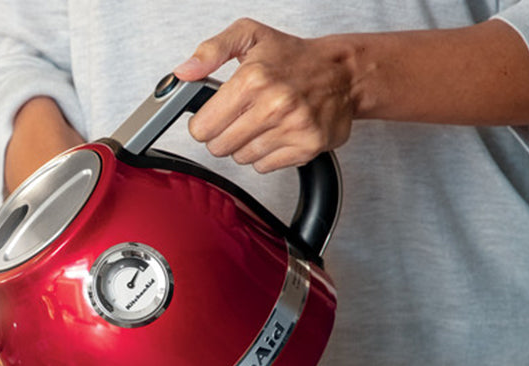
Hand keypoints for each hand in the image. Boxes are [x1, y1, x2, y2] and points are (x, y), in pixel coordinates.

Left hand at [172, 18, 355, 172]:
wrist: (344, 73)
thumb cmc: (295, 57)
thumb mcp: (250, 36)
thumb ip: (212, 50)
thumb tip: (185, 71)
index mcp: (253, 79)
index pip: (202, 127)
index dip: (203, 123)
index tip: (213, 115)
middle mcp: (275, 105)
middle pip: (219, 147)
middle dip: (222, 135)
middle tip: (239, 118)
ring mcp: (293, 127)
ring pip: (241, 158)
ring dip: (245, 145)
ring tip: (261, 122)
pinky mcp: (308, 146)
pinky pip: (265, 167)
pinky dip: (267, 155)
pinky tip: (277, 133)